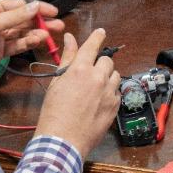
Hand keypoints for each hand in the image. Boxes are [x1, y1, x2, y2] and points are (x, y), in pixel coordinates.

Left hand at [0, 0, 62, 71]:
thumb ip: (17, 16)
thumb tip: (35, 6)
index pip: (20, 5)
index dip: (36, 8)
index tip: (52, 11)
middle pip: (23, 19)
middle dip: (40, 22)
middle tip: (57, 24)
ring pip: (22, 33)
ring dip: (37, 33)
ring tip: (50, 34)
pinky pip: (17, 45)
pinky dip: (28, 43)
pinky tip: (38, 40)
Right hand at [34, 28, 119, 156]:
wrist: (63, 140)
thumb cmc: (54, 112)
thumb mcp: (56, 83)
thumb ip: (67, 59)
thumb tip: (70, 39)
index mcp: (80, 69)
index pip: (92, 46)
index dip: (97, 37)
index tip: (101, 33)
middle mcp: (98, 78)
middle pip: (107, 60)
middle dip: (99, 63)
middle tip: (90, 73)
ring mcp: (109, 93)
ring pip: (115, 75)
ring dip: (107, 78)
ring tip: (94, 89)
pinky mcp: (115, 106)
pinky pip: (117, 92)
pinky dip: (110, 92)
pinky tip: (98, 101)